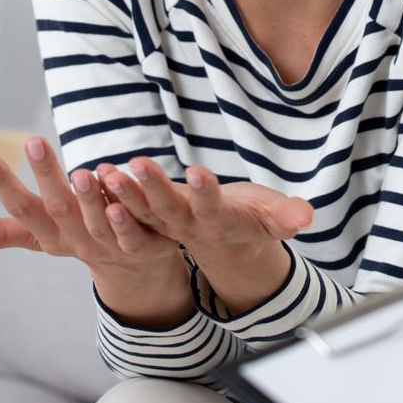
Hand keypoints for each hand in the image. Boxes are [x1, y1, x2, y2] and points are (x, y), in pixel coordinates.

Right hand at [0, 139, 179, 272]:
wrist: (135, 267)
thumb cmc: (81, 237)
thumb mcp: (43, 234)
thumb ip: (4, 231)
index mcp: (50, 233)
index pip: (22, 208)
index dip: (3, 185)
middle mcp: (75, 240)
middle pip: (58, 207)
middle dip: (46, 175)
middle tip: (33, 141)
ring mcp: (108, 245)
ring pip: (95, 219)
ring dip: (86, 196)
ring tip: (79, 171)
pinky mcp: (142, 247)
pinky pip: (132, 231)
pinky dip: (125, 215)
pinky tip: (122, 195)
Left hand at [100, 158, 313, 313]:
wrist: (225, 238)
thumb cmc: (254, 218)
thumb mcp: (275, 219)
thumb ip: (287, 216)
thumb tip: (306, 216)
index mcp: (221, 223)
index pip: (213, 208)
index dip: (206, 193)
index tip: (198, 172)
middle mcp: (189, 226)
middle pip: (169, 209)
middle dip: (153, 188)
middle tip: (137, 165)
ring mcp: (167, 223)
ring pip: (142, 209)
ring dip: (123, 191)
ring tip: (106, 171)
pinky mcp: (151, 215)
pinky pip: (128, 204)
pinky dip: (112, 190)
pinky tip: (96, 171)